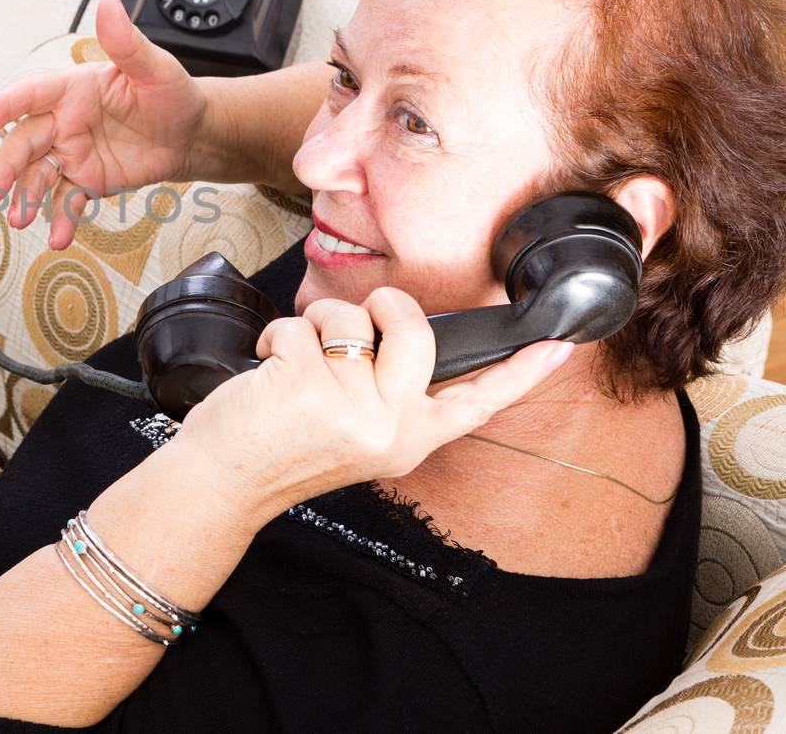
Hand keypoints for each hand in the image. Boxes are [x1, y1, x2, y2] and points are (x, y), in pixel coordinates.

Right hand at [0, 0, 205, 249]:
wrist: (192, 135)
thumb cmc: (172, 94)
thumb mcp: (155, 68)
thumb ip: (126, 43)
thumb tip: (108, 3)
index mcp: (73, 88)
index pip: (30, 94)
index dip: (1, 106)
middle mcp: (65, 121)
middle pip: (24, 143)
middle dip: (4, 167)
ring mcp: (72, 153)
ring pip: (36, 175)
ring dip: (24, 196)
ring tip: (19, 218)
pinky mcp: (85, 180)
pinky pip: (66, 200)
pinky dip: (60, 219)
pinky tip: (58, 236)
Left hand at [171, 287, 576, 514]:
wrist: (224, 480)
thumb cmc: (281, 446)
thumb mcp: (355, 433)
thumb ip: (388, 394)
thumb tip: (400, 336)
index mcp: (411, 439)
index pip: (478, 401)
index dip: (522, 371)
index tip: (562, 343)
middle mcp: (390, 429)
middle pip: (414, 329)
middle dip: (379, 304)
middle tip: (348, 323)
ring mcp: (352, 410)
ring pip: (348, 320)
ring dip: (312, 326)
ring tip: (294, 365)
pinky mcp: (308, 389)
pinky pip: (299, 326)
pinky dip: (275, 337)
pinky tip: (266, 372)